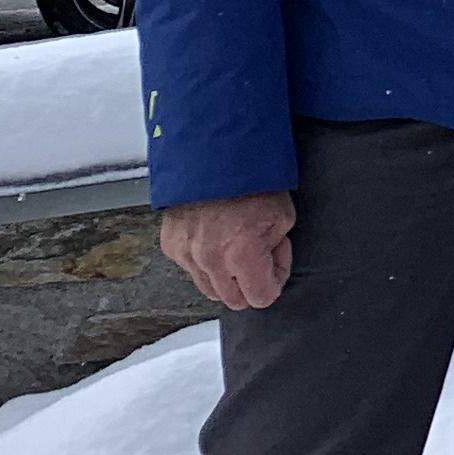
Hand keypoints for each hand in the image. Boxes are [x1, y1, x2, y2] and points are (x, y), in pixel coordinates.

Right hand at [159, 190, 295, 309]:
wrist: (214, 154)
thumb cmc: (251, 179)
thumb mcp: (282, 215)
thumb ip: (275, 250)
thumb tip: (266, 264)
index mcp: (242, 255)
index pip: (261, 298)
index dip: (274, 280)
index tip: (275, 261)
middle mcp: (210, 260)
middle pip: (234, 300)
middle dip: (250, 284)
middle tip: (257, 256)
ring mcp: (186, 254)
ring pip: (210, 289)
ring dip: (226, 277)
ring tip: (235, 246)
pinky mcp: (171, 245)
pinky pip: (190, 269)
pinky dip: (204, 261)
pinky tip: (215, 237)